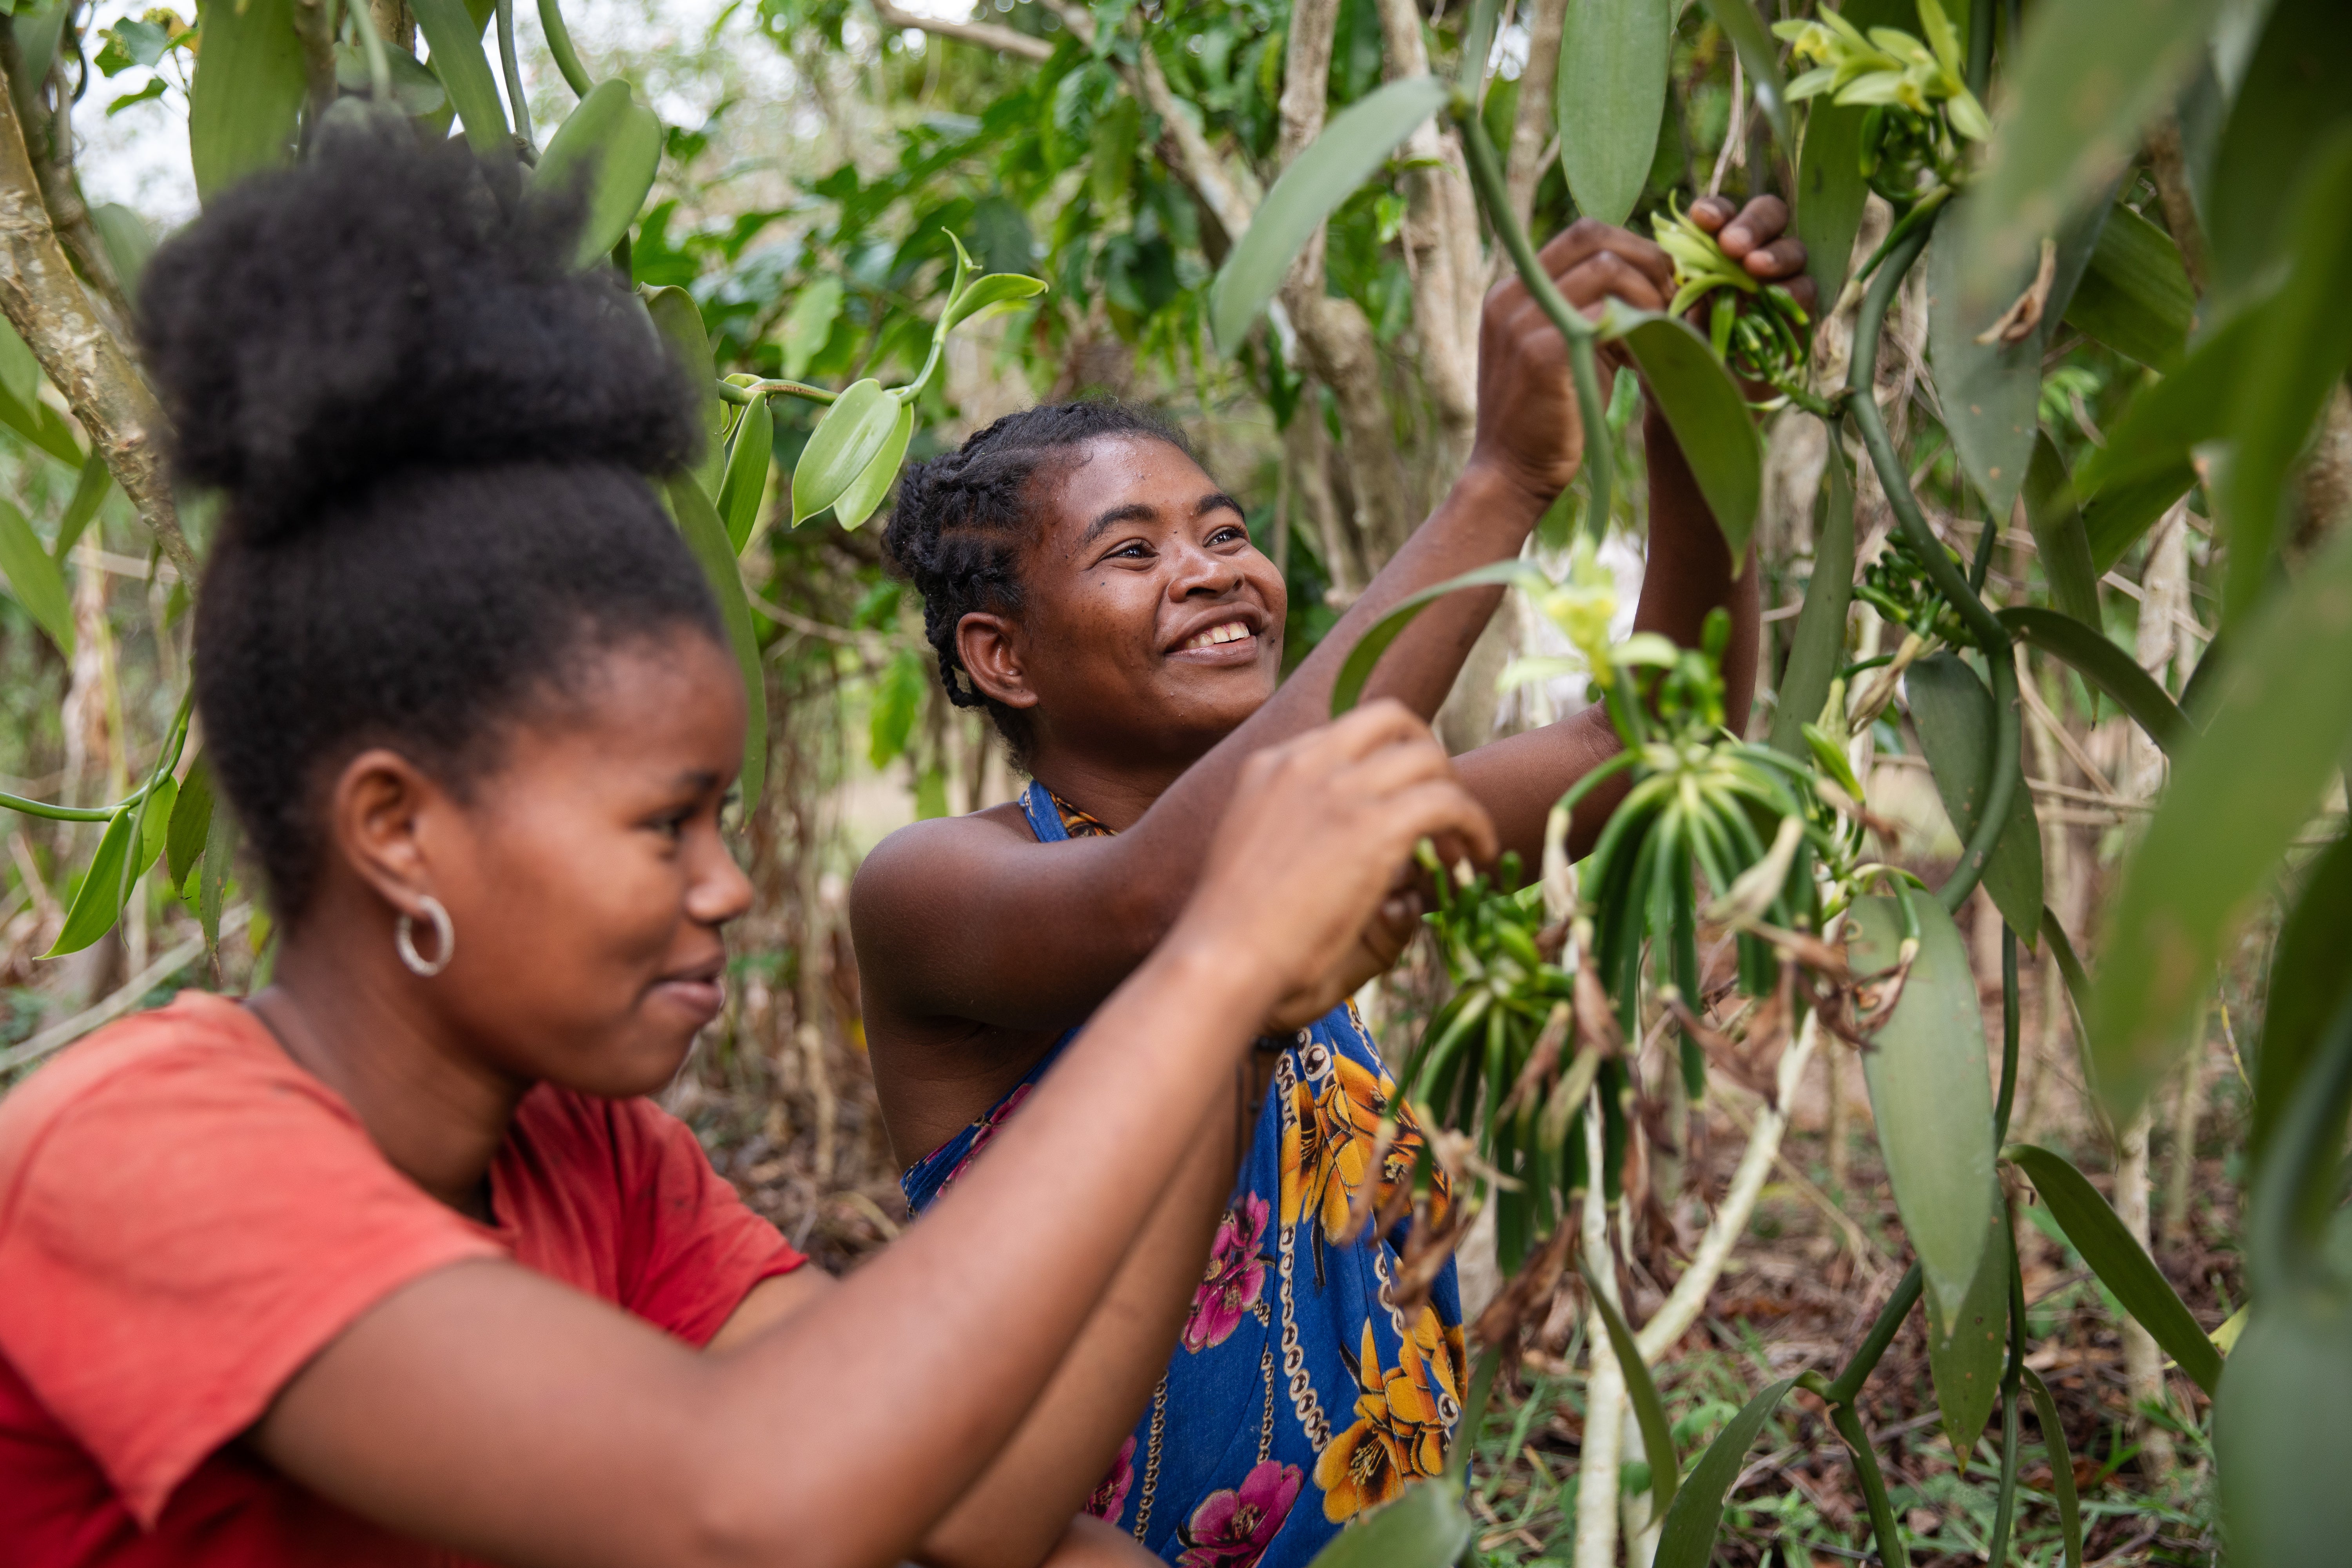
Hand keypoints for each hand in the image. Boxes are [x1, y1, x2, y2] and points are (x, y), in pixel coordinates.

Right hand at [1173, 702, 1496, 1031]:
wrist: (1221, 958)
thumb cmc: (1233, 936)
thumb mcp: (1264, 860)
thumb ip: (1314, 846)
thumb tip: (1376, 871)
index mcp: (1271, 766)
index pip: (1347, 732)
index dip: (1387, 759)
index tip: (1403, 799)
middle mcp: (1305, 762)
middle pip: (1392, 720)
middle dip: (1427, 757)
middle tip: (1443, 807)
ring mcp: (1339, 789)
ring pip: (1427, 757)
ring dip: (1455, 794)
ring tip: (1463, 843)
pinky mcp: (1374, 826)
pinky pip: (1449, 803)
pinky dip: (1476, 824)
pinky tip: (1479, 856)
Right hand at [1465, 219, 1673, 508]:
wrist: (1512, 474)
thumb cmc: (1548, 416)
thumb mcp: (1564, 348)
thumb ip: (1591, 309)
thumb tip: (1650, 277)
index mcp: (1512, 291)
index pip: (1581, 233)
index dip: (1632, 246)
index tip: (1662, 279)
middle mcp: (1511, 296)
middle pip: (1594, 236)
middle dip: (1647, 259)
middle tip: (1673, 295)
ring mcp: (1523, 321)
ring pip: (1607, 268)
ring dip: (1647, 292)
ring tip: (1662, 326)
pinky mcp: (1543, 352)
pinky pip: (1608, 312)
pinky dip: (1638, 325)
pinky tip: (1646, 355)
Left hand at [1685, 194, 1816, 405]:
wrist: (1694, 397)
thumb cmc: (1675, 348)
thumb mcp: (1666, 312)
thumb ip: (1675, 281)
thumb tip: (1675, 255)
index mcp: (1714, 246)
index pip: (1723, 214)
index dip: (1717, 210)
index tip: (1703, 219)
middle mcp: (1750, 256)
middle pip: (1768, 215)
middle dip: (1752, 225)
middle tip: (1732, 246)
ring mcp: (1778, 281)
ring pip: (1793, 249)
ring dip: (1775, 254)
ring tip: (1755, 268)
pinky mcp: (1797, 311)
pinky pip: (1807, 289)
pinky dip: (1794, 289)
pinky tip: (1778, 295)